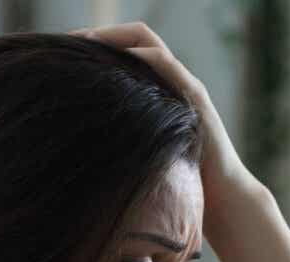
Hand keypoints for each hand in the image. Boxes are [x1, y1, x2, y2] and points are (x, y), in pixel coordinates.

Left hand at [70, 22, 265, 240]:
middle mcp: (173, 83)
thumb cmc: (182, 186)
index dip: (98, 47)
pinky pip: (166, 64)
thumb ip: (122, 144)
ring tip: (87, 41)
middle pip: (137, 39)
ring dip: (116, 37)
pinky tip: (121, 58)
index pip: (128, 54)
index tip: (66, 53)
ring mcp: (186, 87)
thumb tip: (79, 152)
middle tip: (70, 40)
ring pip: (150, 44)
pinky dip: (142, 55)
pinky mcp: (196, 98)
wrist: (223, 199)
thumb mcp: (143, 157)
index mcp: (160, 93)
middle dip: (101, 34)